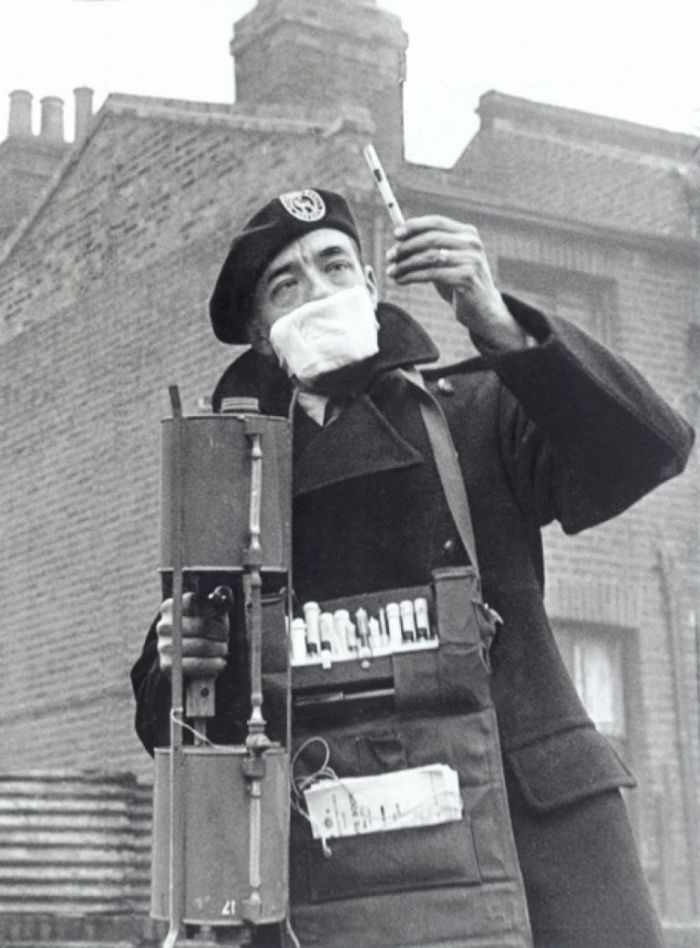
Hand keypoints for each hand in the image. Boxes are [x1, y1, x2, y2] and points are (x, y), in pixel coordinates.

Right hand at [156, 589, 230, 679]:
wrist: (184, 657)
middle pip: (201, 625)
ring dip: (219, 648)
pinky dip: (213, 664)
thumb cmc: (201, 631)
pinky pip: (196, 664)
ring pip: (201, 645)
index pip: (193, 601)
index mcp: (171, 607)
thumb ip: (214, 606)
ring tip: (223, 649)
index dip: (212, 609)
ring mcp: (164, 645)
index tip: (221, 614)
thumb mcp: (208, 615)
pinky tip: (220, 662)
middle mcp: (164, 625)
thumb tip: (222, 601)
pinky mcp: (167, 665)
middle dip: (220, 632)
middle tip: (226, 636)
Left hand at [386, 215, 528, 351]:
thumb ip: (430, 247)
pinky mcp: (466, 279)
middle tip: (390, 256)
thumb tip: (399, 236)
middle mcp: (472, 244)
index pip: (437, 222)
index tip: (396, 233)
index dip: (415, 225)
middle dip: (407, 247)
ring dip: (406, 264)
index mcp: (468, 234)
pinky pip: (432, 274)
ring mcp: (471, 261)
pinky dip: (412, 276)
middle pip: (432, 238)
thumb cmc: (460, 282)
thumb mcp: (447, 260)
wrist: (483, 309)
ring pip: (430, 257)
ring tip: (392, 272)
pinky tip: (401, 280)